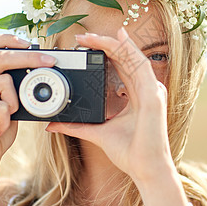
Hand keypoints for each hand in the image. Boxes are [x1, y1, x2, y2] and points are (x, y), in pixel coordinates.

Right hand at [0, 34, 56, 167]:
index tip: (29, 42)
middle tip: (51, 61)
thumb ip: (13, 82)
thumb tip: (40, 64)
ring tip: (4, 117)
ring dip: (14, 103)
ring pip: (5, 81)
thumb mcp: (8, 100)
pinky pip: (3, 105)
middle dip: (30, 57)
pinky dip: (8, 119)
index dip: (8, 38)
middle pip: (1, 57)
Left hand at [46, 28, 172, 181]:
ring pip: (133, 57)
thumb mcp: (97, 133)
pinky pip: (141, 66)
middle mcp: (146, 89)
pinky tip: (118, 40)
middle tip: (82, 36)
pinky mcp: (153, 96)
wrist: (145, 169)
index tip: (85, 45)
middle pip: (126, 58)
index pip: (122, 66)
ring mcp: (152, 91)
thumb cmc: (130, 152)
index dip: (106, 52)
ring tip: (92, 36)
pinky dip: (129, 51)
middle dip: (105, 44)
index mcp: (137, 95)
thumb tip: (53, 125)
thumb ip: (76, 125)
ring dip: (113, 43)